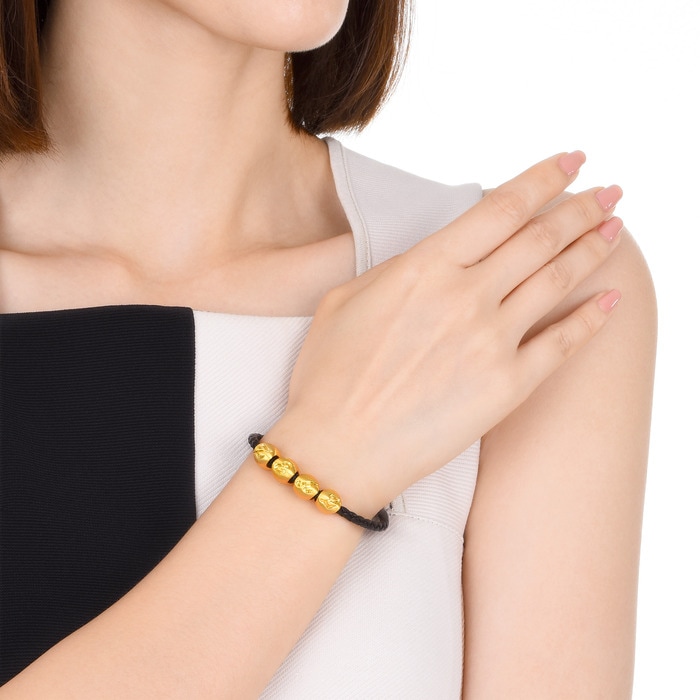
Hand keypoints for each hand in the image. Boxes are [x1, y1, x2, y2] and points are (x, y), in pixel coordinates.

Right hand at [270, 152, 622, 511]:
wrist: (337, 450)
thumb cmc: (328, 377)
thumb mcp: (344, 300)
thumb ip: (397, 269)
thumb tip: (434, 258)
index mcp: (424, 268)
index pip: (500, 208)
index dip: (544, 179)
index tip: (571, 161)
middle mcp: (466, 297)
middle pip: (540, 238)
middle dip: (582, 208)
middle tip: (609, 191)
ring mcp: (491, 342)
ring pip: (557, 281)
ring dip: (593, 249)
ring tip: (616, 230)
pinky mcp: (506, 388)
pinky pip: (561, 344)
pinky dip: (591, 319)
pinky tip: (611, 300)